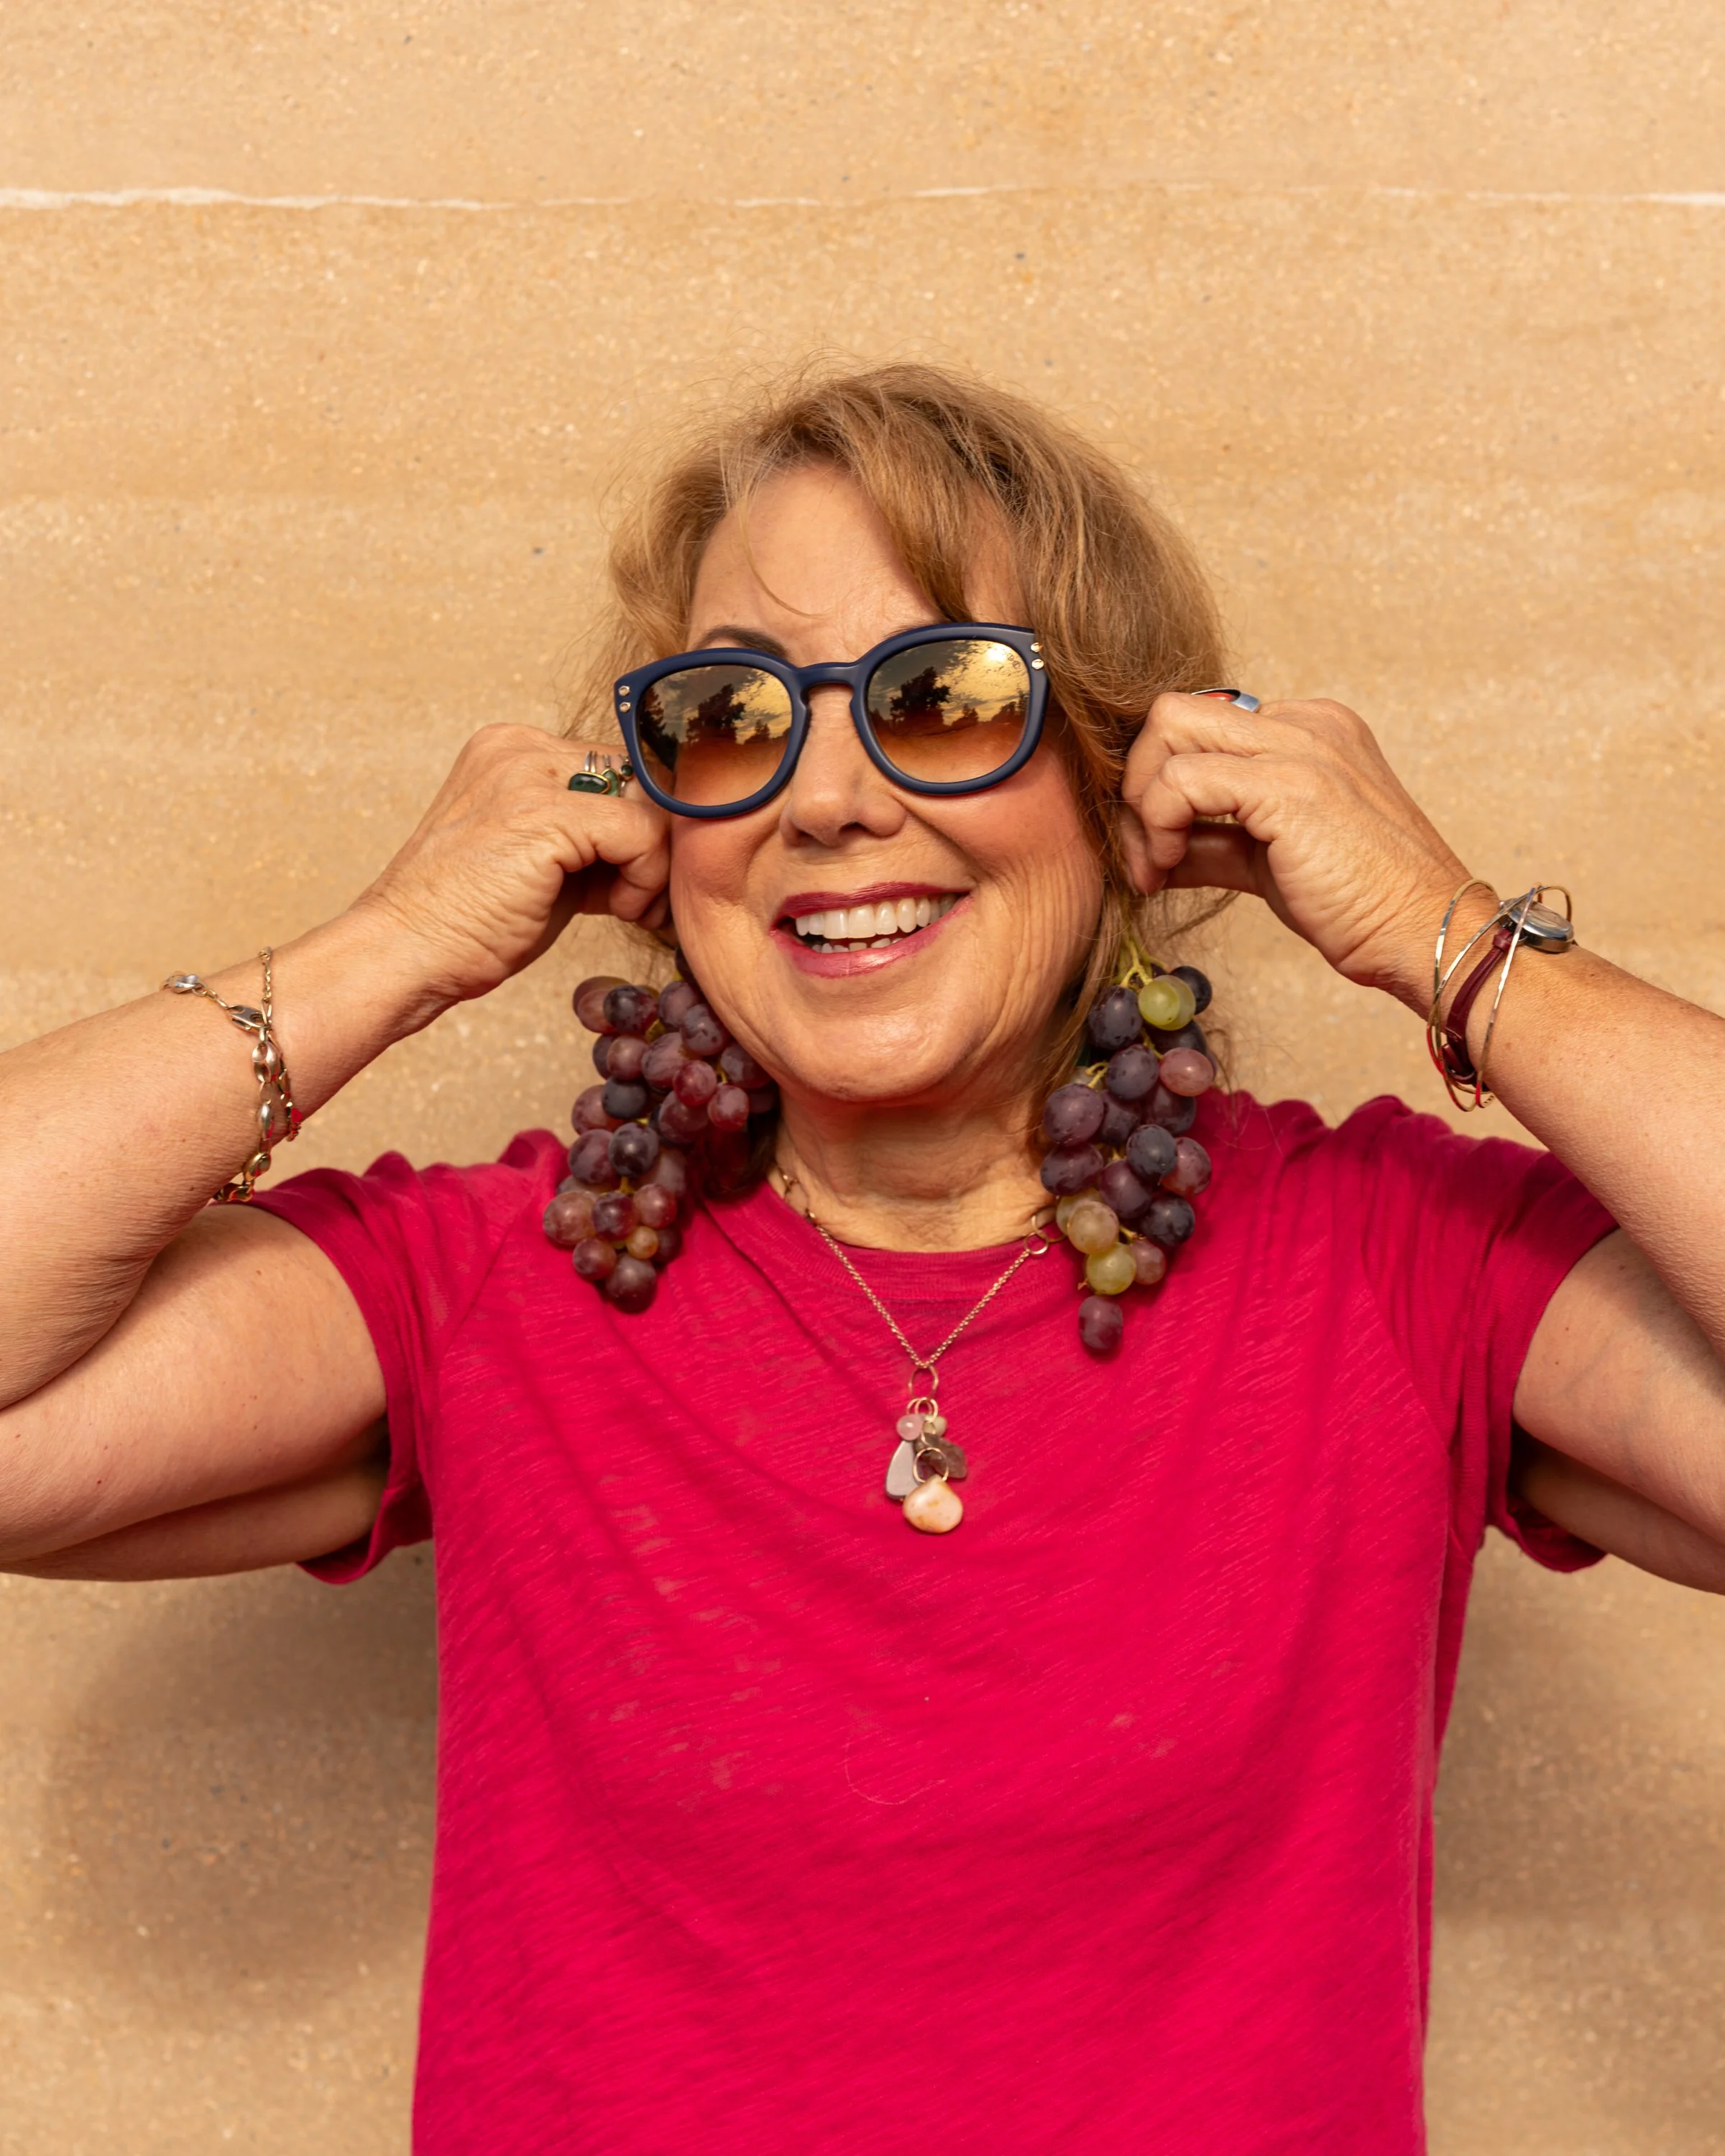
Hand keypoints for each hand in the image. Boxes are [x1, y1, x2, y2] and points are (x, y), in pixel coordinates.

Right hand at [348, 725, 670, 1007]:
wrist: (406, 953)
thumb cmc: (472, 923)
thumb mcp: (542, 862)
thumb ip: (593, 836)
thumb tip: (667, 838)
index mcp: (513, 749)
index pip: (621, 765)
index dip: (644, 824)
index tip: (639, 881)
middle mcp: (520, 747)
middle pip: (641, 775)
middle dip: (657, 841)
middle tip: (644, 898)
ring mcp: (528, 774)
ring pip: (649, 801)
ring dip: (656, 863)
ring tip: (630, 907)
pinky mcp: (544, 814)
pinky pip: (640, 832)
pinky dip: (647, 878)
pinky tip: (620, 911)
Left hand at [1118, 694, 1471, 1008]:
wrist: (1425, 934)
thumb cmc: (1360, 907)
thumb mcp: (1270, 863)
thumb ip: (1212, 843)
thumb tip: (1151, 851)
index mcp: (1308, 730)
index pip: (1200, 728)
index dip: (1158, 783)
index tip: (1153, 847)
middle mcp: (1305, 723)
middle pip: (1174, 715)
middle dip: (1136, 781)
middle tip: (1142, 851)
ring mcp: (1300, 746)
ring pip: (1167, 730)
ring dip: (1140, 807)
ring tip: (1153, 867)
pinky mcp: (1289, 784)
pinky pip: (1180, 780)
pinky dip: (1155, 825)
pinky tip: (1165, 870)